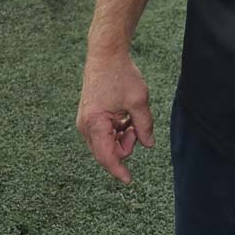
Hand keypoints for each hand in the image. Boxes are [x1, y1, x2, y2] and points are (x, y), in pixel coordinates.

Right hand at [76, 50, 154, 183]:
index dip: (119, 170)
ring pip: (106, 142)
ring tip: (131, 117)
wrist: (106, 54)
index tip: (129, 180)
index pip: (106, 156)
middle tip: (136, 127)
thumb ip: (144, 125)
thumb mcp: (138, 100)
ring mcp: (85, 121)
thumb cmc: (121, 74)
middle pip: (106, 151)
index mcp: (94, 124)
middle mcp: (85, 126)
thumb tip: (149, 145)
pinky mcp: (89, 116)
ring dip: (122, 136)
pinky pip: (104, 133)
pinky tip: (125, 116)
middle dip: (124, 145)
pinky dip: (117, 129)